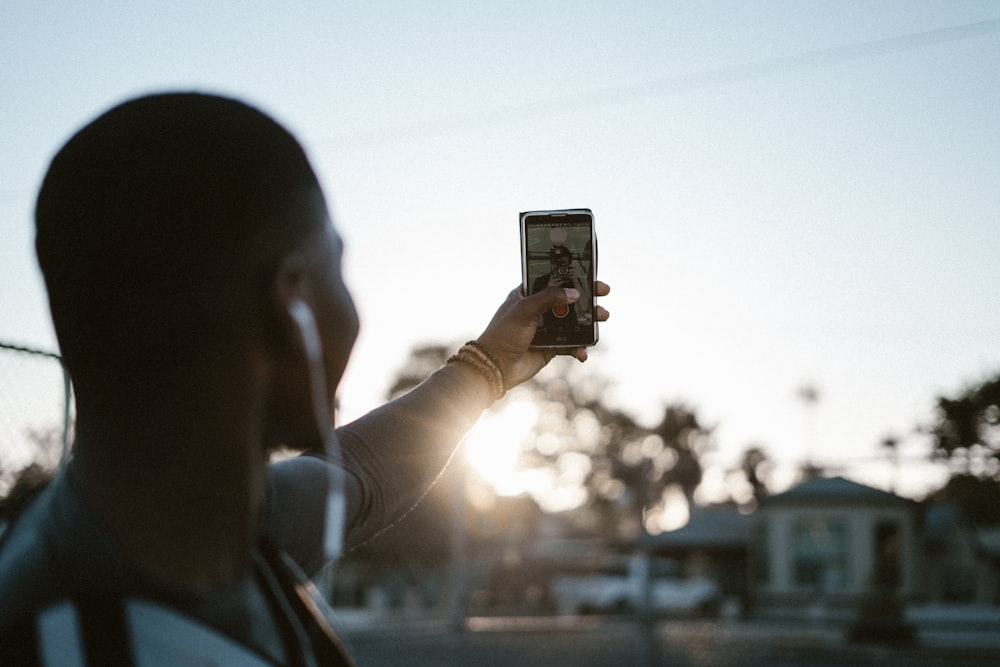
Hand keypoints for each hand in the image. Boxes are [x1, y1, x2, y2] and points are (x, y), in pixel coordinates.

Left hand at [477, 281, 610, 389]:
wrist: (496, 367)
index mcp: (527, 295)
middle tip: (604, 293)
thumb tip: (574, 293)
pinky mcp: (550, 346)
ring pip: (573, 322)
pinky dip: (579, 347)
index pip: (553, 281)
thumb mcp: (524, 310)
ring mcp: (545, 328)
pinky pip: (570, 344)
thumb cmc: (503, 334)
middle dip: (587, 298)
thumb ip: (548, 298)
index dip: (572, 277)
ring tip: (602, 318)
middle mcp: (538, 310)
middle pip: (567, 300)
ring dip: (589, 321)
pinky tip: (582, 352)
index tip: (590, 275)